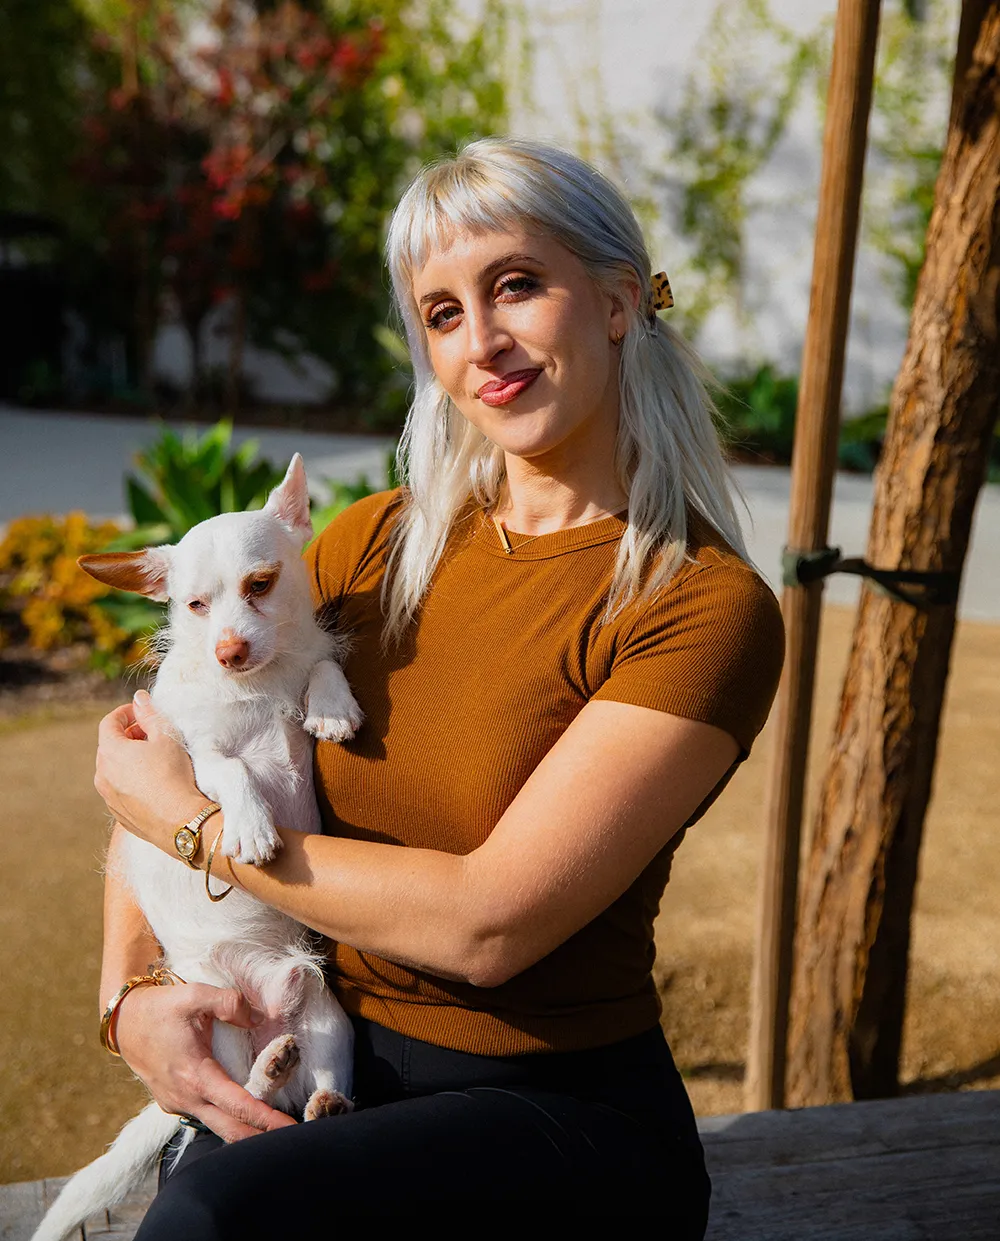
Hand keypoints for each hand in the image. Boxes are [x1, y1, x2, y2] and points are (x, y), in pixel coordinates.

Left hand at [95, 691, 204, 852]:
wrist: (180, 820)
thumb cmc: (174, 775)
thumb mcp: (167, 737)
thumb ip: (150, 714)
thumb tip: (139, 698)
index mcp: (111, 752)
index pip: (108, 723)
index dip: (125, 713)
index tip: (141, 712)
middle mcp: (102, 774)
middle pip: (109, 745)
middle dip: (128, 735)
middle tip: (151, 734)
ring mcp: (108, 796)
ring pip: (112, 769)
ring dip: (128, 759)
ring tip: (154, 759)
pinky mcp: (118, 813)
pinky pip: (119, 789)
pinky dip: (130, 780)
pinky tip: (153, 783)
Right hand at [115, 981, 297, 1141]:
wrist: (125, 1021)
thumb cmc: (161, 1007)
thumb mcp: (195, 994)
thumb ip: (230, 1003)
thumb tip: (260, 1018)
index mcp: (194, 1074)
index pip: (237, 1106)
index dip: (266, 1119)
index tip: (290, 1128)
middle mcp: (186, 1097)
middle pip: (230, 1130)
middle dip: (261, 1137)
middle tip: (292, 1139)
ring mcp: (177, 1104)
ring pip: (217, 1127)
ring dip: (245, 1131)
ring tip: (275, 1129)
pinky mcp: (174, 1103)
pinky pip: (205, 1117)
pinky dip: (226, 1120)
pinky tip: (245, 1114)